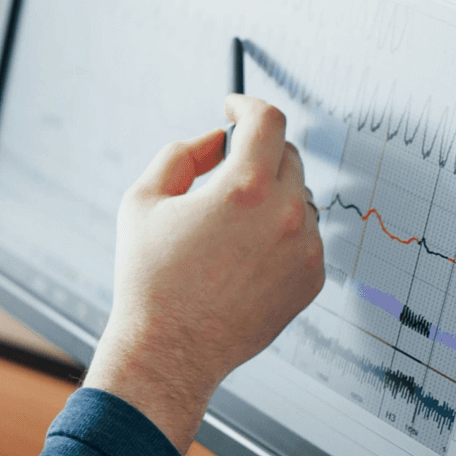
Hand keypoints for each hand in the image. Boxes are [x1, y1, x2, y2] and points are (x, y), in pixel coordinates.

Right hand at [83, 95, 324, 450]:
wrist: (170, 351)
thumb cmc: (149, 279)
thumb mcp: (143, 200)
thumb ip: (181, 153)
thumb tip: (216, 138)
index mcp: (244, 189)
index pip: (268, 120)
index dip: (248, 105)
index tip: (234, 109)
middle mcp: (286, 215)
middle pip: (287, 155)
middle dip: (256, 153)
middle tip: (223, 171)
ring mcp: (305, 250)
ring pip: (299, 196)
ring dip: (271, 195)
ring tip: (228, 227)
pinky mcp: (312, 279)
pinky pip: (305, 235)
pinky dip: (281, 232)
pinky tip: (243, 256)